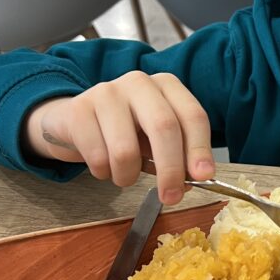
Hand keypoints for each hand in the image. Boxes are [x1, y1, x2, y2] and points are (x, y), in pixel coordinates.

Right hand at [24, 72, 215, 204]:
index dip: (200, 148)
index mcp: (167, 86)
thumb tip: (193, 180)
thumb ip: (177, 156)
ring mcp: (107, 92)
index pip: (192, 115)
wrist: (75, 121)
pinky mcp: (79, 109)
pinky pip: (97, 157)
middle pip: (164, 127)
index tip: (204, 176)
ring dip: (127, 176)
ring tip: (124, 175)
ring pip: (126, 150)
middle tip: (171, 197)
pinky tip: (102, 165)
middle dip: (171, 169)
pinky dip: (103, 172)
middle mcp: (139, 82)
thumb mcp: (156, 140)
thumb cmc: (126, 131)